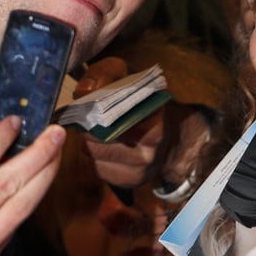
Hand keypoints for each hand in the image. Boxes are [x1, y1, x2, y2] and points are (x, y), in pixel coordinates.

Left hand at [75, 58, 163, 188]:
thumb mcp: (128, 76)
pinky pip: (100, 169)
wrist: (170, 135)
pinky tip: (101, 146)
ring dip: (88, 141)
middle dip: (88, 126)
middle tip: (84, 116)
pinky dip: (95, 157)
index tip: (86, 103)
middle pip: (100, 137)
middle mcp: (151, 147)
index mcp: (154, 118)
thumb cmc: (143, 102)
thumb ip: (105, 74)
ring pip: (96, 153)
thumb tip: (84, 90)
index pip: (114, 116)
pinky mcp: (131, 181)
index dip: (95, 110)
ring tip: (92, 129)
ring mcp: (142, 168)